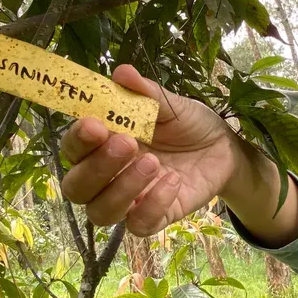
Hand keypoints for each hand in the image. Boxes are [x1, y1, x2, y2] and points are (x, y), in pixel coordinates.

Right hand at [59, 65, 240, 235]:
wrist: (224, 147)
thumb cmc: (188, 124)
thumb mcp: (171, 104)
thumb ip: (146, 93)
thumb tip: (122, 72)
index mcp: (104, 143)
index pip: (73, 149)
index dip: (77, 140)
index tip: (95, 125)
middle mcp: (108, 176)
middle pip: (76, 187)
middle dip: (96, 168)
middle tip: (127, 143)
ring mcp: (129, 199)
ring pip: (101, 212)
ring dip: (121, 188)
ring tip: (153, 162)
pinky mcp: (155, 217)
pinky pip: (139, 225)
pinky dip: (152, 205)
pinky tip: (173, 181)